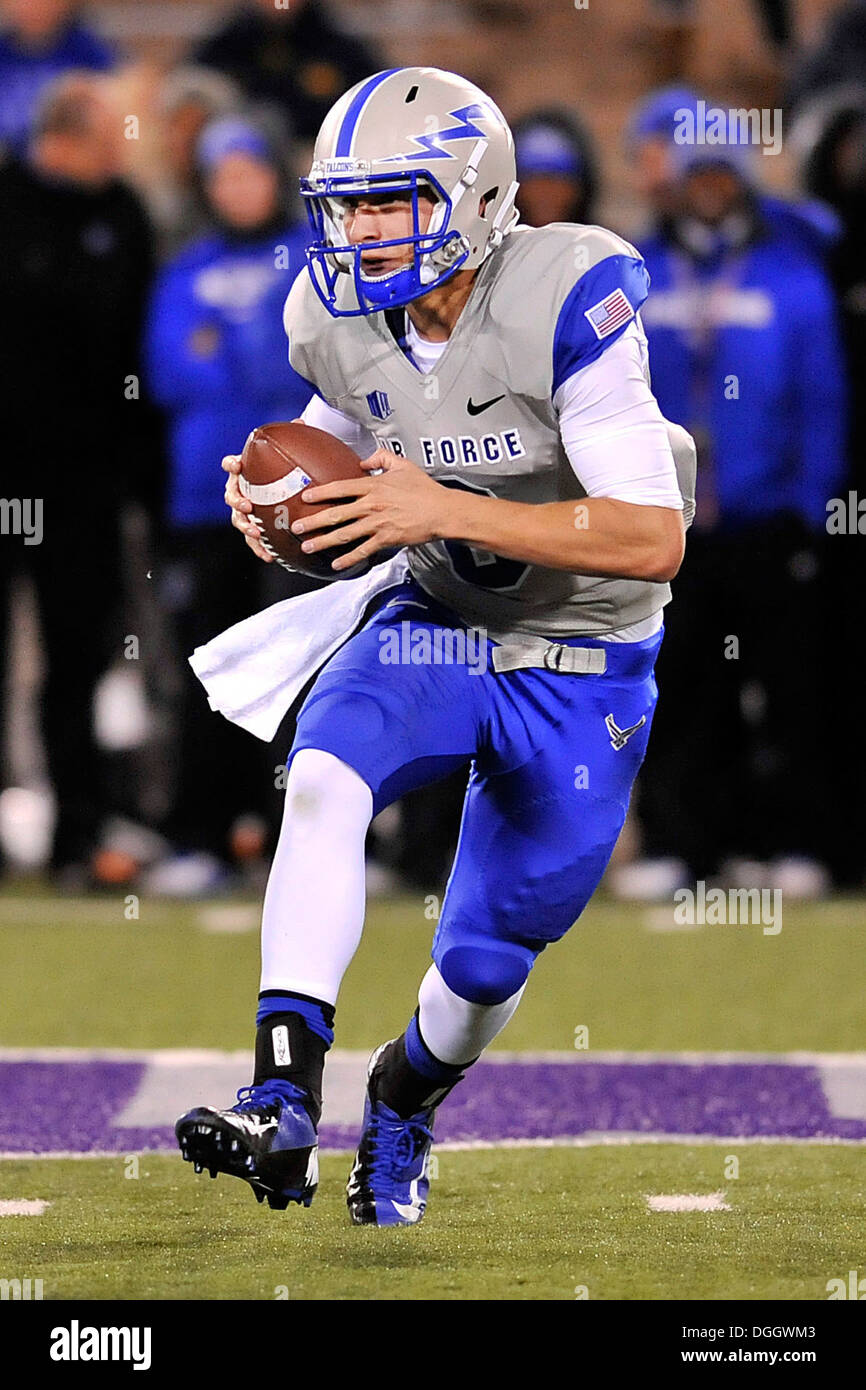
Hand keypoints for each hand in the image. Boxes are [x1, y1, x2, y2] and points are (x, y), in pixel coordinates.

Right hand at [221, 417, 304, 563]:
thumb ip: (291, 439)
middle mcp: (238, 490)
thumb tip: (299, 421)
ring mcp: (243, 511)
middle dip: (237, 501)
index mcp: (243, 472)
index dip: (231, 465)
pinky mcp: (252, 527)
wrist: (280, 487)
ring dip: (246, 527)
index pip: (230, 464)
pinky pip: (251, 539)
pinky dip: (258, 548)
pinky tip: (270, 557)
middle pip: (230, 496)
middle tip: (248, 506)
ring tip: (257, 533)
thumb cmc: (280, 468)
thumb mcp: (287, 454)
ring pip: (237, 520)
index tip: (236, 465)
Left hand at [289, 449, 454, 571]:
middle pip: (336, 514)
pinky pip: (363, 550)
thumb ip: (381, 458)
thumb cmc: (425, 489)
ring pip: (345, 534)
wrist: (442, 511)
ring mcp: (377, 523)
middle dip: (314, 522)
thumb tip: (364, 460)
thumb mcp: (403, 464)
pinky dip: (349, 559)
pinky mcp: (386, 539)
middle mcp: (371, 505)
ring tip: (307, 547)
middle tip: (296, 527)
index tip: (305, 498)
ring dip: (324, 542)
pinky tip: (336, 565)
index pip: (340, 488)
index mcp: (373, 486)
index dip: (321, 493)